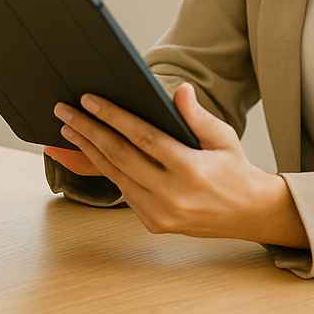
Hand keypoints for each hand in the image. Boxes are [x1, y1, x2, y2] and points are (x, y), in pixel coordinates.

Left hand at [44, 84, 307, 247]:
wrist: (249, 214)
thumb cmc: (234, 168)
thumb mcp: (223, 137)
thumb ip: (197, 116)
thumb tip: (179, 90)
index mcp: (190, 170)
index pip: (142, 138)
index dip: (112, 116)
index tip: (88, 100)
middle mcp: (172, 195)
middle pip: (119, 156)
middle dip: (88, 130)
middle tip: (64, 111)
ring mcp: (160, 214)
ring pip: (115, 175)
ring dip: (88, 150)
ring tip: (68, 128)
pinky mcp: (153, 223)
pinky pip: (123, 191)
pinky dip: (105, 170)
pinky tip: (89, 151)